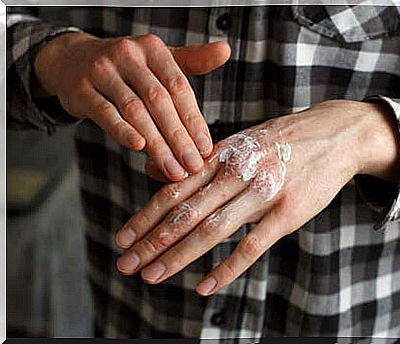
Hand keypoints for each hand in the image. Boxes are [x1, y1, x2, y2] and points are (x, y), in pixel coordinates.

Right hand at [34, 32, 230, 180]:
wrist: (72, 61)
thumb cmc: (127, 67)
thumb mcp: (158, 59)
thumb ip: (192, 60)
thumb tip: (226, 50)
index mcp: (153, 49)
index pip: (179, 88)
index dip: (193, 120)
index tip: (205, 148)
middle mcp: (128, 55)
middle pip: (159, 102)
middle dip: (179, 137)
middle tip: (192, 165)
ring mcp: (102, 71)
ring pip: (135, 111)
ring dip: (156, 144)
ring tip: (173, 169)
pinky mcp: (81, 90)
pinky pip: (105, 113)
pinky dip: (122, 131)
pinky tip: (138, 148)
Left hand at [115, 100, 399, 294]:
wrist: (334, 132)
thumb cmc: (280, 142)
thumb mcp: (238, 142)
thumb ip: (199, 162)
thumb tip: (154, 174)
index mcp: (222, 155)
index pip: (174, 189)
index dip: (145, 215)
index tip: (122, 238)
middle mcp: (236, 172)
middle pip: (185, 211)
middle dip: (152, 241)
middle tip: (125, 264)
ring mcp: (262, 191)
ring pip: (212, 228)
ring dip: (178, 255)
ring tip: (151, 276)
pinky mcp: (288, 211)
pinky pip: (252, 245)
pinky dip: (227, 268)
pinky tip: (204, 287)